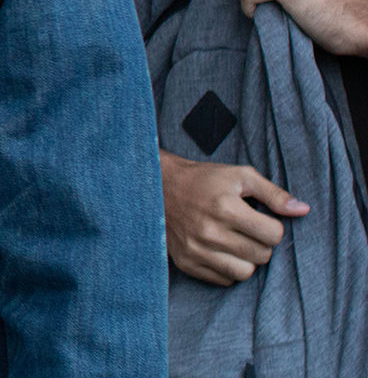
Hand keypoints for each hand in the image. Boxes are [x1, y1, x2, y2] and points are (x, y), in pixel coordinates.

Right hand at [160, 150, 307, 284]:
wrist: (156, 188)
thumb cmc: (203, 180)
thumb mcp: (239, 176)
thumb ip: (273, 194)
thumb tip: (302, 210)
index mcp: (226, 207)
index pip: (274, 235)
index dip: (272, 226)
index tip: (260, 218)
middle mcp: (210, 232)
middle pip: (262, 256)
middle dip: (260, 243)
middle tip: (246, 229)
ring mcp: (196, 250)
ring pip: (245, 273)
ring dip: (246, 259)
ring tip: (235, 242)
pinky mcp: (187, 263)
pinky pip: (224, 281)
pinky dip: (227, 268)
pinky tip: (220, 250)